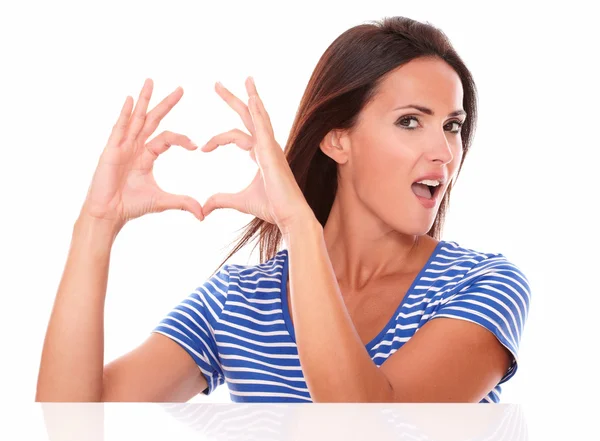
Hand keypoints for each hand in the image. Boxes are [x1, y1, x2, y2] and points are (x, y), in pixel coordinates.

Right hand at [80, 79, 203, 232]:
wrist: (110, 213)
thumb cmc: (131, 205)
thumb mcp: (162, 201)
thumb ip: (183, 203)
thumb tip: (203, 214)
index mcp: (147, 155)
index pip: (168, 138)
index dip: (182, 140)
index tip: (196, 146)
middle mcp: (135, 146)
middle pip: (153, 120)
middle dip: (166, 104)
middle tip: (181, 89)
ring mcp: (122, 146)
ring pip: (136, 118)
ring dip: (145, 100)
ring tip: (151, 81)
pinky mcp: (111, 150)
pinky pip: (119, 128)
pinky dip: (125, 113)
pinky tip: (130, 99)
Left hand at [201, 77, 313, 234]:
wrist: (290, 215)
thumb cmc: (272, 208)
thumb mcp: (239, 201)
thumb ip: (220, 200)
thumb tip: (203, 208)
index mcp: (260, 155)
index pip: (236, 135)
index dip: (216, 139)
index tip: (202, 149)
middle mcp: (267, 147)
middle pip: (248, 116)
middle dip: (233, 99)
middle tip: (216, 84)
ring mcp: (271, 147)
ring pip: (259, 116)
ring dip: (250, 97)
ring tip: (245, 79)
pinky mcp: (272, 152)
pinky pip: (264, 128)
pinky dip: (258, 112)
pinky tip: (252, 99)